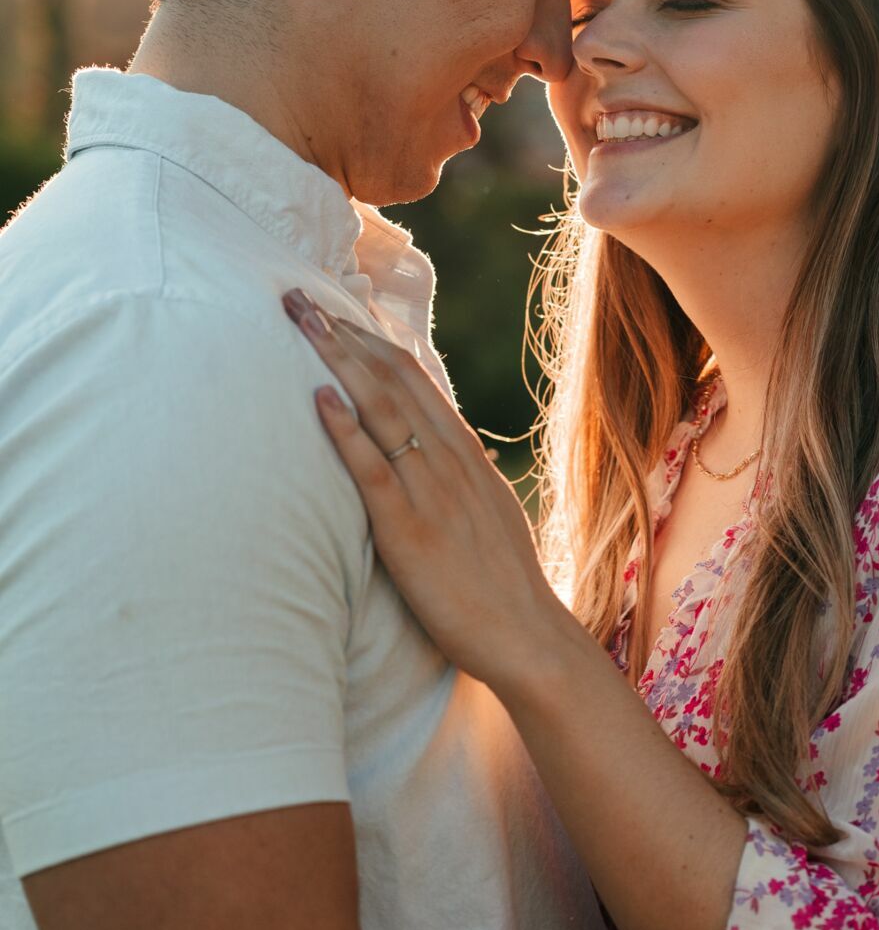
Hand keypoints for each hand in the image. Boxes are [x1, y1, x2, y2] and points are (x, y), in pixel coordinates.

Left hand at [281, 290, 572, 693]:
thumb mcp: (483, 506)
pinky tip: (320, 399)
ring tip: (302, 322)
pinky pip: (373, 472)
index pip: (412, 376)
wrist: (528, 634)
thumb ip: (454, 471)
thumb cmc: (500, 579)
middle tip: (299, 295)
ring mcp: (430, 491)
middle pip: (391, 377)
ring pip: (381, 409)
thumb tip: (427, 446)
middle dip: (343, 332)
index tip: (335, 308)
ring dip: (338, 360)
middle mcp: (447, 458)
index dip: (370, 338)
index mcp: (462, 451)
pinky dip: (345, 431)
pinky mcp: (410, 531)